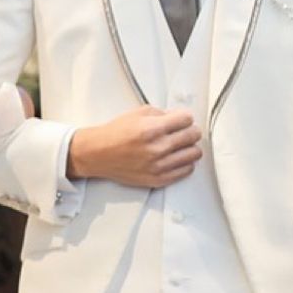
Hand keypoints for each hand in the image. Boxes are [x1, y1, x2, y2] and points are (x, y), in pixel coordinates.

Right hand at [67, 106, 201, 186]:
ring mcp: (159, 165)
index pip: (187, 119)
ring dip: (189, 147)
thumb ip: (161, 113)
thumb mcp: (137, 114)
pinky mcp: (159, 179)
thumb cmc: (114, 135)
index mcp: (152, 129)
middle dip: (190, 130)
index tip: (182, 120)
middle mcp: (157, 148)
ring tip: (180, 145)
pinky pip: (186, 170)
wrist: (98, 154)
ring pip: (194, 154)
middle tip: (183, 131)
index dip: (185, 117)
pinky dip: (185, 162)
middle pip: (193, 135)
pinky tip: (176, 157)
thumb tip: (178, 117)